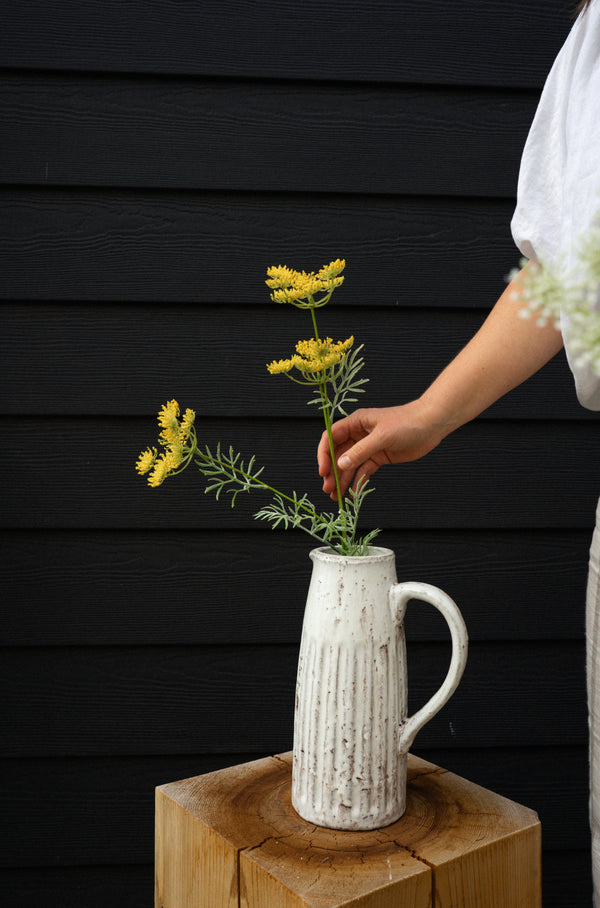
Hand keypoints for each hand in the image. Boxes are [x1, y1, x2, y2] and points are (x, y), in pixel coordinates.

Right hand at [317, 401, 447, 498]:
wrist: (431, 425)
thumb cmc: (407, 423)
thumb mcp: (382, 436)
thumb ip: (360, 451)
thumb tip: (341, 464)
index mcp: (355, 423)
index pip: (331, 438)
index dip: (324, 454)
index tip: (323, 471)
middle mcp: (359, 435)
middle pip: (338, 454)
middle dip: (332, 472)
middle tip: (328, 489)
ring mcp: (369, 447)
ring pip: (350, 465)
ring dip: (342, 480)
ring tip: (335, 496)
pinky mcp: (379, 457)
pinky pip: (364, 471)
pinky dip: (358, 482)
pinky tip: (353, 493)